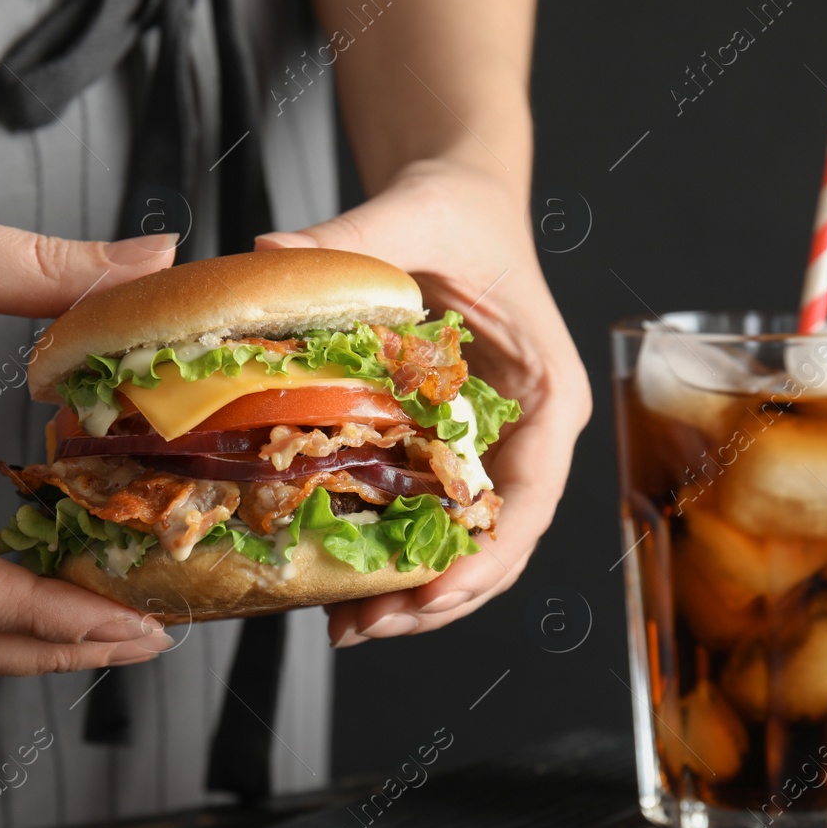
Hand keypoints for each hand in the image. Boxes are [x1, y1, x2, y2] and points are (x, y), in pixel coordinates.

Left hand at [256, 158, 591, 645]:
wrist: (457, 200)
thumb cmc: (459, 209)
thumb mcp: (418, 215)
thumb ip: (357, 238)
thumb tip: (275, 255)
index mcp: (550, 394)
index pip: (532, 497)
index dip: (487, 556)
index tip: (431, 591)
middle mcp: (529, 435)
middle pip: (499, 544)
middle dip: (438, 595)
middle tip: (363, 627)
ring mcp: (488, 449)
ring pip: (463, 544)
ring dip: (412, 590)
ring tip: (346, 624)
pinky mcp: (444, 449)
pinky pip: (424, 514)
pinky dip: (389, 549)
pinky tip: (339, 573)